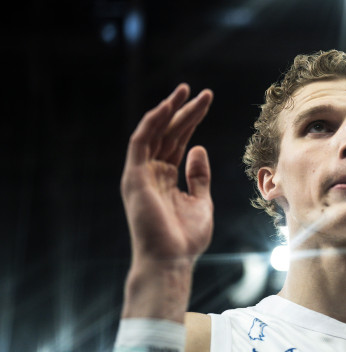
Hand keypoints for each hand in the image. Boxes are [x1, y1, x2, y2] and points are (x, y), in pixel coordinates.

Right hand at [121, 84, 213, 266]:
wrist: (171, 260)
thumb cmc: (185, 238)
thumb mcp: (200, 201)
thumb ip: (198, 176)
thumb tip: (198, 148)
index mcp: (166, 179)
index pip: (178, 142)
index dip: (191, 121)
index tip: (205, 102)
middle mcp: (151, 173)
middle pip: (169, 134)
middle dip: (185, 111)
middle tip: (203, 92)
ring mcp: (141, 174)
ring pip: (155, 133)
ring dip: (169, 110)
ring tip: (186, 91)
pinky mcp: (134, 176)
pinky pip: (141, 142)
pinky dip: (153, 122)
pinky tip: (167, 107)